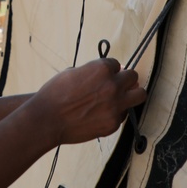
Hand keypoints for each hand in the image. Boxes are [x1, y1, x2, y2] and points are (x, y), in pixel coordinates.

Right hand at [28, 58, 145, 145]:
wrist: (47, 119)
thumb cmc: (55, 94)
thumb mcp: (72, 72)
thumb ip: (93, 71)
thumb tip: (109, 72)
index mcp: (101, 69)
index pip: (117, 64)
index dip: (111, 70)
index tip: (106, 75)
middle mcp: (112, 85)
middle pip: (133, 77)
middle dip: (126, 79)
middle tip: (118, 84)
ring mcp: (115, 105)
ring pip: (139, 95)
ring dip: (131, 94)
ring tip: (121, 98)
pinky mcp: (113, 123)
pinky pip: (123, 115)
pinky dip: (115, 113)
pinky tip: (101, 114)